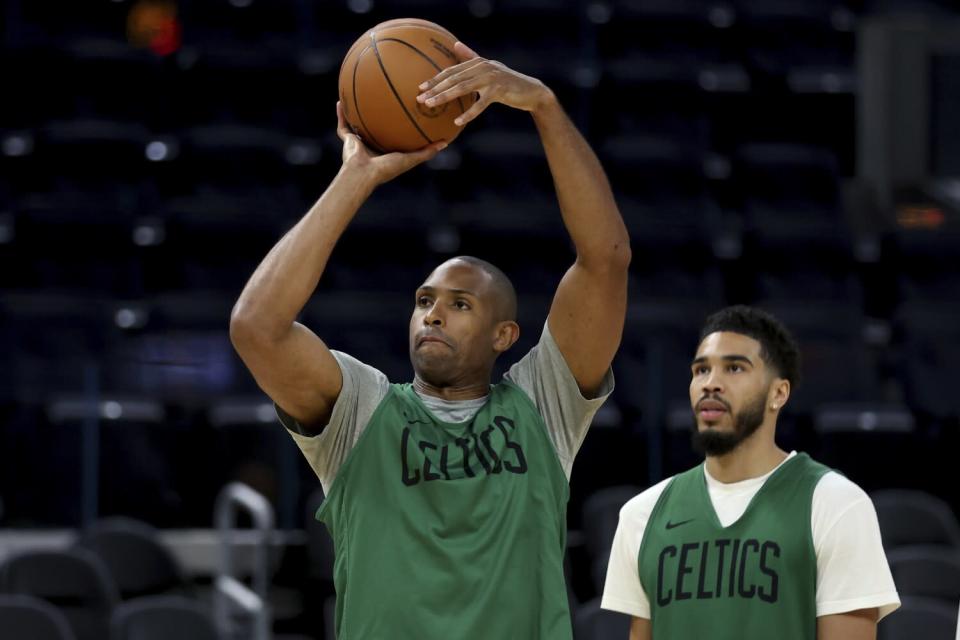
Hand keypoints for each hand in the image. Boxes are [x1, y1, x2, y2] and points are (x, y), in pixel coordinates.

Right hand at [336, 101, 444, 185]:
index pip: (393, 136)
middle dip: (379, 116)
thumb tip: (445, 143)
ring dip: (357, 111)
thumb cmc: (387, 169)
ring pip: (357, 123)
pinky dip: (341, 113)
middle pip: (375, 127)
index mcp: (385, 151)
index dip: (398, 125)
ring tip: (359, 95)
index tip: (406, 112)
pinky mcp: (347, 139)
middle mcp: (371, 145)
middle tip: (384, 100)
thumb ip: (426, 151)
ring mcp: (358, 142)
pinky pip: (343, 123)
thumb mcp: (410, 159)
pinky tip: (341, 100)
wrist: (364, 173)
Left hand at [416, 42, 554, 126]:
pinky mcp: (498, 91)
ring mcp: (491, 79)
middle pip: (454, 79)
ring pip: (462, 89)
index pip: (452, 71)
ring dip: (444, 97)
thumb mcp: (490, 67)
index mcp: (478, 62)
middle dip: (435, 89)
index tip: (421, 88)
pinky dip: (468, 113)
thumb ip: (472, 56)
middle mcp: (483, 67)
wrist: (530, 91)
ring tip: (431, 105)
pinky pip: (480, 104)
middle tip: (420, 98)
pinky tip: (457, 121)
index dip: (435, 79)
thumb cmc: (507, 81)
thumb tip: (456, 44)